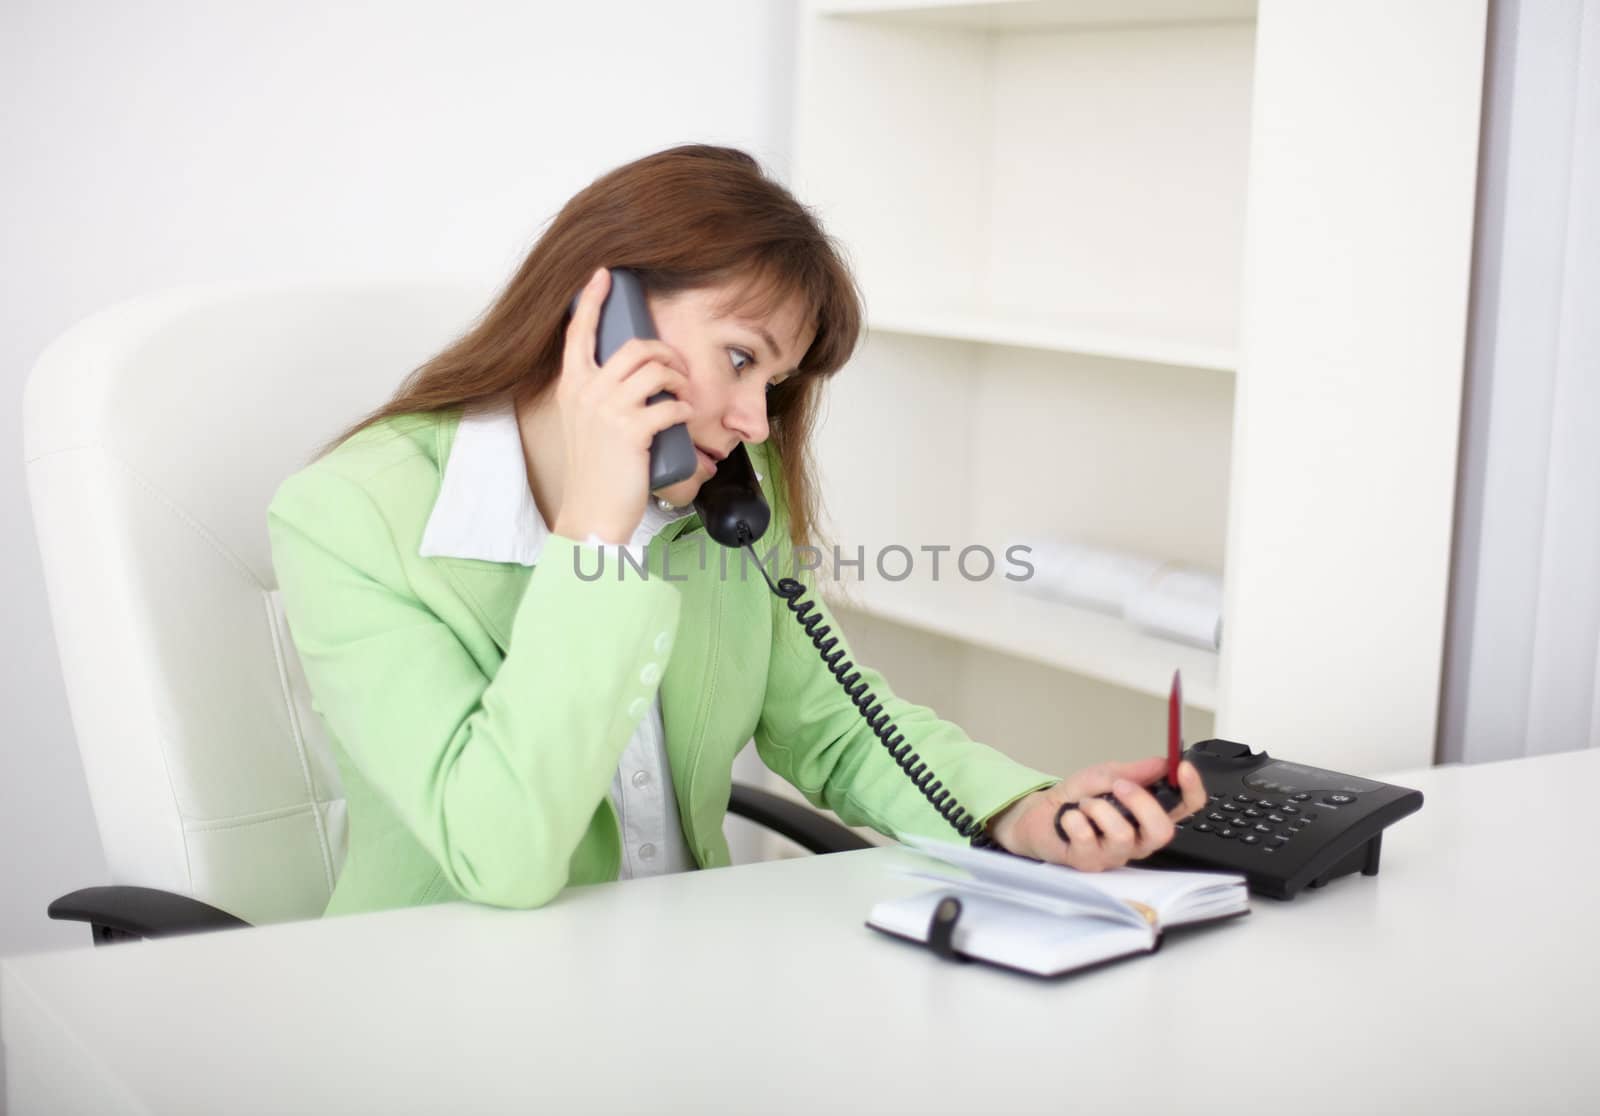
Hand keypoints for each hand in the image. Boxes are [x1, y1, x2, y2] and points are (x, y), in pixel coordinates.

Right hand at [550, 267, 694, 544]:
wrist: (593, 512)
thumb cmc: (597, 470)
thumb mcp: (587, 424)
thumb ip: (600, 396)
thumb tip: (635, 375)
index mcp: (572, 386)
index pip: (579, 331)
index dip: (593, 299)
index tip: (604, 275)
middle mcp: (586, 391)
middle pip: (635, 346)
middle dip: (667, 353)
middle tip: (680, 371)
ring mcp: (607, 410)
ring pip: (656, 370)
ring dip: (679, 379)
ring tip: (684, 395)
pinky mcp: (631, 430)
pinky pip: (670, 404)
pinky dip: (684, 409)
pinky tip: (683, 418)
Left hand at [985, 757, 1206, 870]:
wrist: (1040, 814)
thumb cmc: (1078, 799)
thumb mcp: (1106, 775)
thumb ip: (1134, 771)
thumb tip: (1163, 763)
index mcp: (1149, 816)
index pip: (1186, 808)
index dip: (1192, 790)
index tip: (1184, 768)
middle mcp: (1138, 840)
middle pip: (1163, 831)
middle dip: (1141, 802)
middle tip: (1119, 785)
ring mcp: (1115, 854)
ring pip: (1122, 835)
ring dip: (1098, 808)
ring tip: (1085, 804)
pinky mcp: (1089, 862)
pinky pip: (1086, 836)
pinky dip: (1074, 817)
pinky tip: (1069, 818)